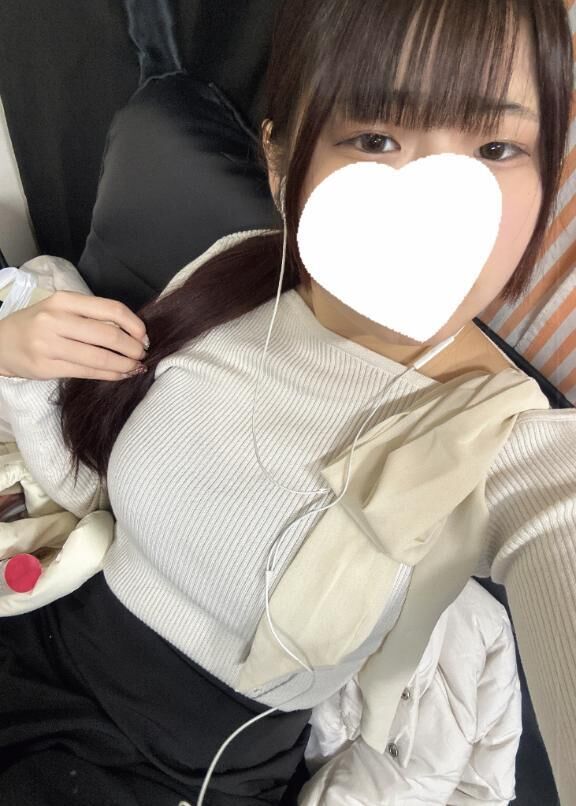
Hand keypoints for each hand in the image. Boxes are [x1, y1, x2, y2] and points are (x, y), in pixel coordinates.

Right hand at [0, 291, 148, 380]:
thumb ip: (91, 316)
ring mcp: (49, 344)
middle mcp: (56, 320)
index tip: (144, 336)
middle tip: (142, 354)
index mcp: (64, 300)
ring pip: (100, 357)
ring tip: (136, 367)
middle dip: (133, 348)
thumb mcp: (61, 310)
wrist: (0, 343)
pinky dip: (110, 375)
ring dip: (125, 364)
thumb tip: (133, 332)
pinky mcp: (47, 367)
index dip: (134, 324)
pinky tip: (120, 375)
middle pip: (108, 334)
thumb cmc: (38, 325)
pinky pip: (87, 372)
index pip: (111, 309)